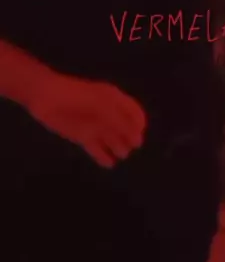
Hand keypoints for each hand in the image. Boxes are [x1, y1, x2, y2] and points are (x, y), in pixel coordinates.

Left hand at [27, 70, 146, 168]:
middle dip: (130, 138)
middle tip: (129, 147)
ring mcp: (96, 126)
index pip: (135, 112)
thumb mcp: (104, 105)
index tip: (138, 135)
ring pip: (113, 140)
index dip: (139, 124)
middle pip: (126, 128)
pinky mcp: (83, 137)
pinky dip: (103, 157)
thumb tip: (137, 138)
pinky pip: (97, 149)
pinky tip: (108, 164)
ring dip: (118, 148)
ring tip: (119, 154)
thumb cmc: (78, 97)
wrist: (48, 99)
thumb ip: (121, 122)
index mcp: (115, 99)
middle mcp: (108, 113)